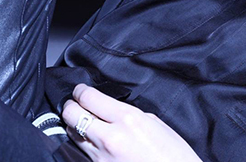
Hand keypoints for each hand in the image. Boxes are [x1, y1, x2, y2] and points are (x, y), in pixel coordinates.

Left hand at [61, 84, 201, 161]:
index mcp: (128, 119)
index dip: (80, 91)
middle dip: (71, 107)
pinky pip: (83, 153)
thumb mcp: (155, 124)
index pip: (89, 98)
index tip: (80, 90)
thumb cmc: (174, 157)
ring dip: (75, 127)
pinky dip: (85, 146)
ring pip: (72, 135)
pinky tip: (93, 143)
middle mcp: (111, 138)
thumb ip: (130, 115)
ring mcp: (102, 158)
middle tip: (76, 104)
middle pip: (71, 115)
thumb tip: (113, 111)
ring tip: (84, 123)